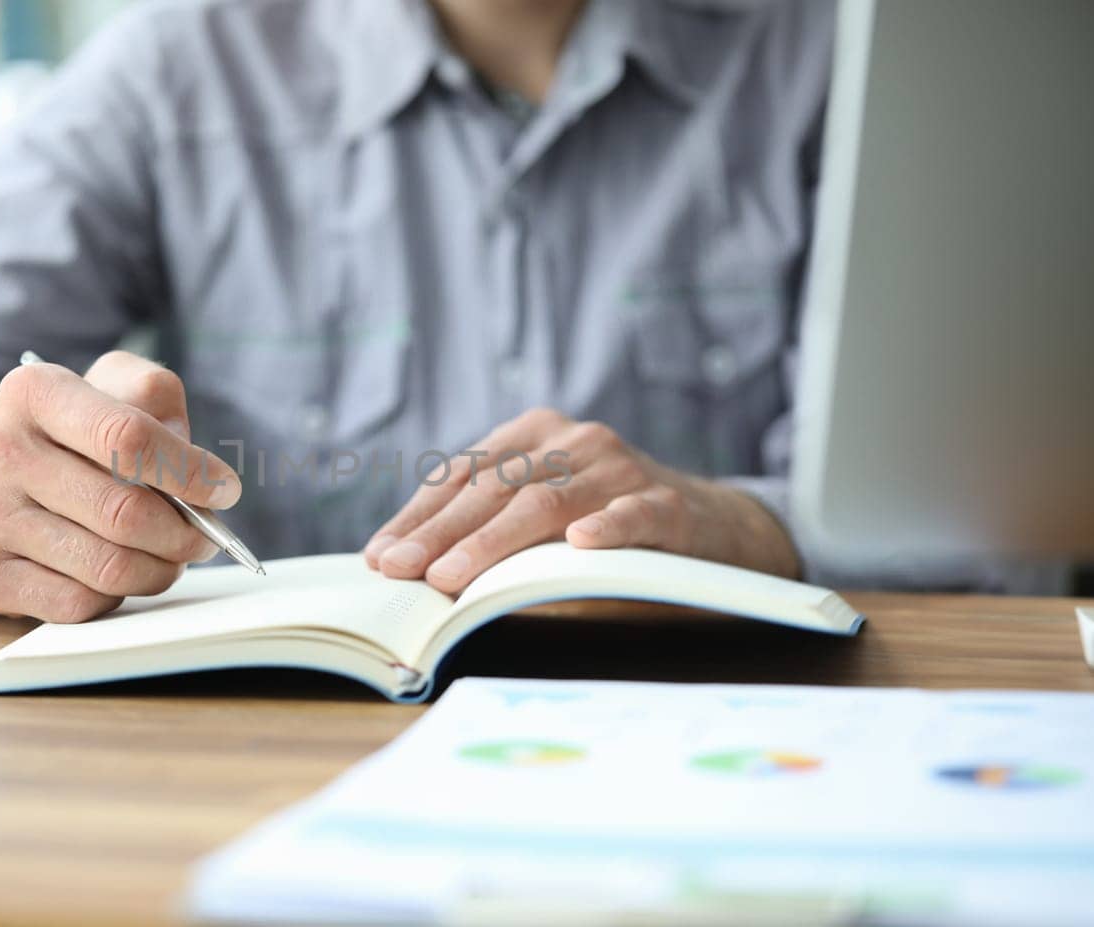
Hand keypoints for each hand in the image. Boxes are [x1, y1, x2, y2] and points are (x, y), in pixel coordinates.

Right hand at [0, 351, 240, 621]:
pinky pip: (78, 603)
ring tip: (168, 557)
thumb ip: (158, 401)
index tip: (224, 491)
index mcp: (33, 391)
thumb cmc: (77, 437)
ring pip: (107, 567)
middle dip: (183, 533)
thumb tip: (199, 472)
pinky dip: (114, 596)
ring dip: (158, 569)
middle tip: (202, 537)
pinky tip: (113, 575)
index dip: (189, 472)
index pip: (128, 437)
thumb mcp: (115, 390)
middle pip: (124, 512)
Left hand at [362, 407, 799, 593]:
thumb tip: (417, 578)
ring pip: (548, 503)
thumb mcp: (545, 521)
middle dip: (440, 533)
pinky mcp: (669, 504)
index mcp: (533, 437)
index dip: (418, 516)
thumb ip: (494, 535)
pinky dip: (607, 527)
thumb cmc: (607, 527)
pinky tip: (581, 544)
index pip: (462, 475)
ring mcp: (621, 468)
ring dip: (495, 541)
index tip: (379, 556)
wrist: (713, 527)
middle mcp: (573, 441)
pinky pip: (633, 514)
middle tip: (401, 571)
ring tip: (452, 576)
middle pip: (494, 489)